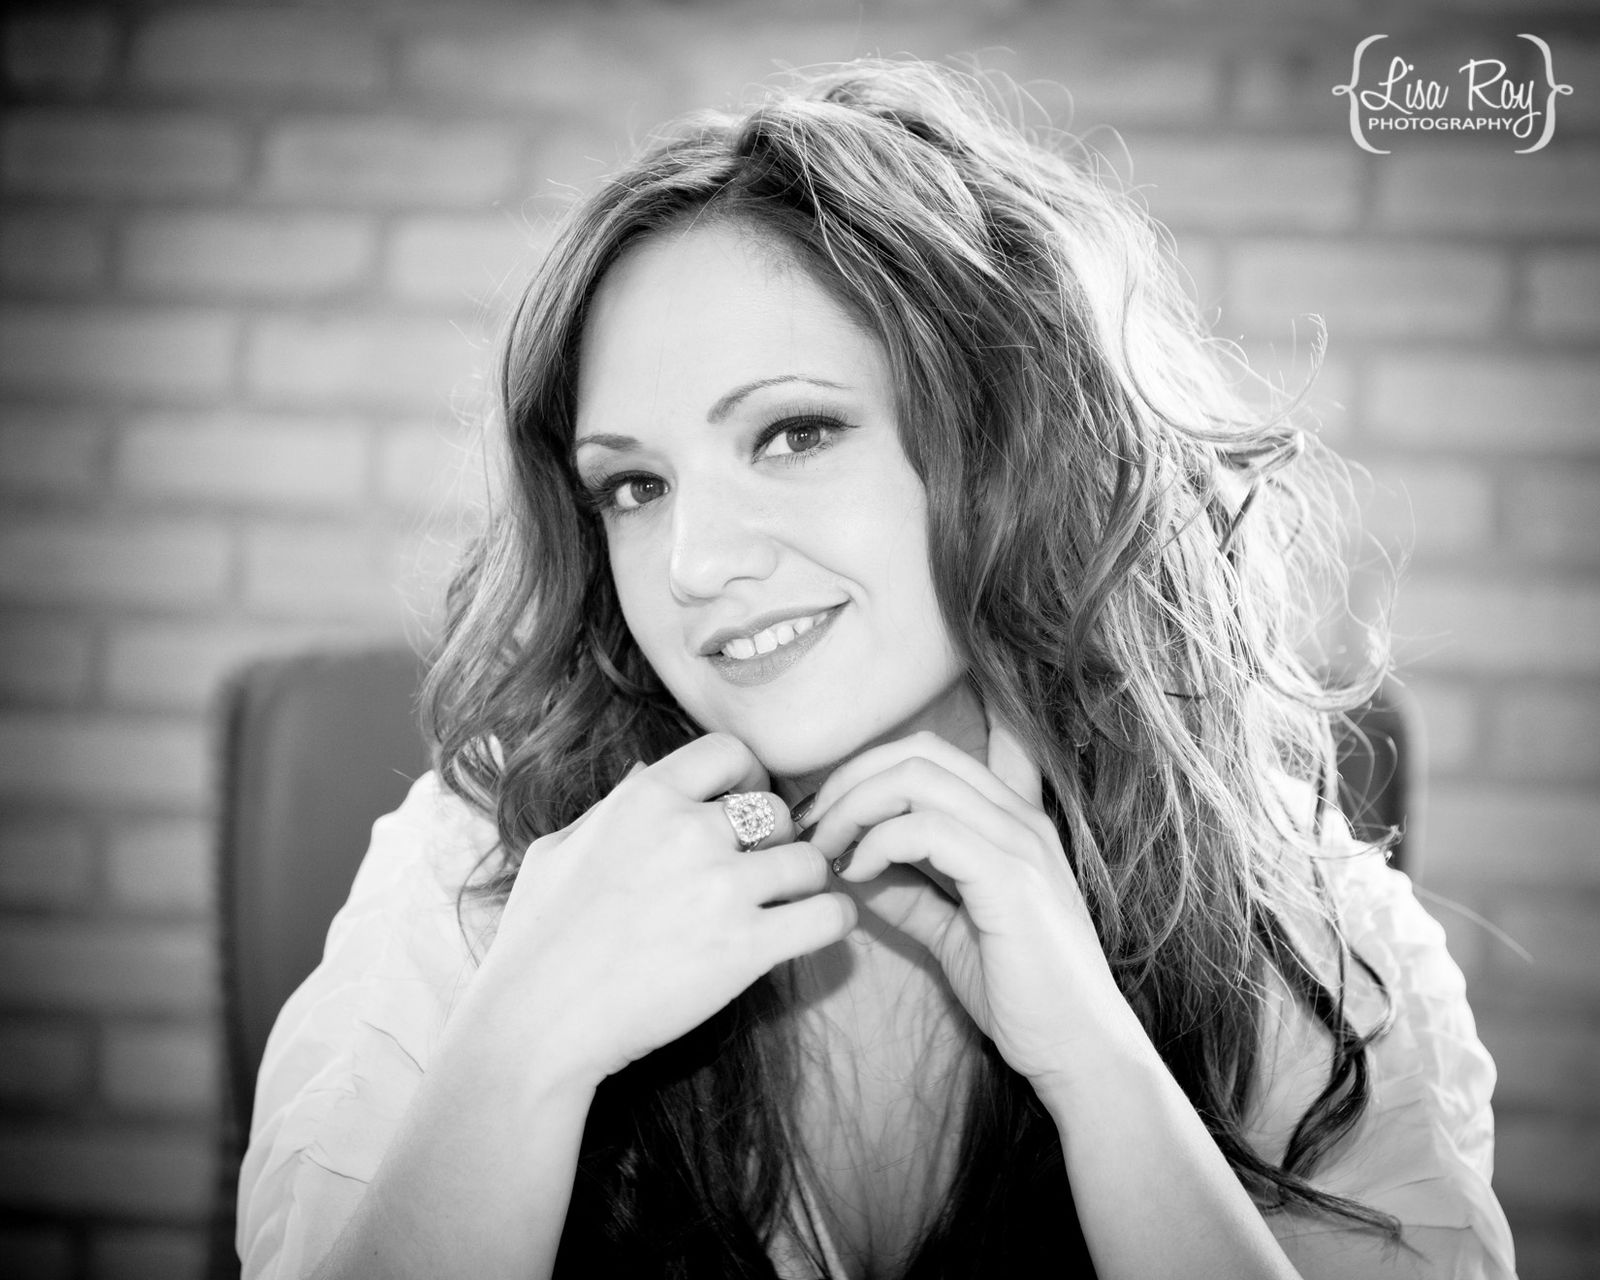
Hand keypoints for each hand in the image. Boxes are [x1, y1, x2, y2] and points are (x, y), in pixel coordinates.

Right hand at [473, 733, 856, 1084]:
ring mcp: (722, 887)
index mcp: (643, 799)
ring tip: (787, 906)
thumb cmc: (536, 942)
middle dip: (773, 841)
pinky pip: (828, 915)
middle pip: (775, 811)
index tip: (744, 809)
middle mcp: (688, 831)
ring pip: (808, 860)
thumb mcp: (556, 850)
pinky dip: (833, 920)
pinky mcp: (746, 946)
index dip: (746, 777)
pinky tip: (814, 930)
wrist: (537, 1023)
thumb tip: (648, 771)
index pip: (728, 752)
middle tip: (761, 872)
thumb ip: (609, 808)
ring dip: (804, 884)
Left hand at [803, 718, 1140, 1090]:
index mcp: (1008, 820)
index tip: (824, 817)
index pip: (930, 752)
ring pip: (917, 778)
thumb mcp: (949, 929)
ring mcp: (1018, 842)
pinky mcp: (1009, 879)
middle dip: (850, 781)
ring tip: (828, 853)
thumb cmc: (1019, 992)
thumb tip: (846, 865)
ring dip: (854, 808)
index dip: (865, 770)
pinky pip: (926, 829)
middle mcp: (1018, 817)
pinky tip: (857, 876)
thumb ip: (906, 891)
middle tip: (814, 830)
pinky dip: (877, 843)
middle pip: (918, 752)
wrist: (1078, 1049)